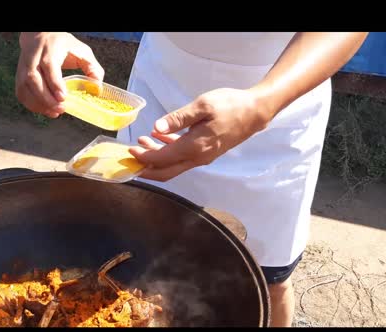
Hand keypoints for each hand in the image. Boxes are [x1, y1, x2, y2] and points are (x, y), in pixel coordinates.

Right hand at [16, 32, 103, 117]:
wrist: (40, 35)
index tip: (63, 98)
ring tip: (53, 112)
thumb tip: (97, 88)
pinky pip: (21, 92)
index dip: (55, 83)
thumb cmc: (63, 45)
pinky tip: (44, 109)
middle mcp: (34, 57)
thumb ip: (93, 68)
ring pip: (24, 87)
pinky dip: (31, 104)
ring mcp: (24, 66)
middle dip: (46, 98)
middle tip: (60, 109)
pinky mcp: (19, 75)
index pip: (49, 65)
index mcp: (51, 48)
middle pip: (33, 78)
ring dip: (38, 103)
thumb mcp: (82, 51)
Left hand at [129, 88, 272, 181]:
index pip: (162, 160)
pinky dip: (169, 150)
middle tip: (130, 158)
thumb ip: (178, 118)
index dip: (143, 158)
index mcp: (194, 147)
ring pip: (174, 165)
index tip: (129, 151)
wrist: (256, 112)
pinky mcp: (207, 152)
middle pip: (166, 172)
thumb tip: (156, 127)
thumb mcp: (203, 106)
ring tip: (141, 142)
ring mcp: (203, 157)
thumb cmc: (231, 105)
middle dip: (146, 168)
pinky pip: (183, 157)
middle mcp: (198, 157)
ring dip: (156, 157)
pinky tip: (159, 136)